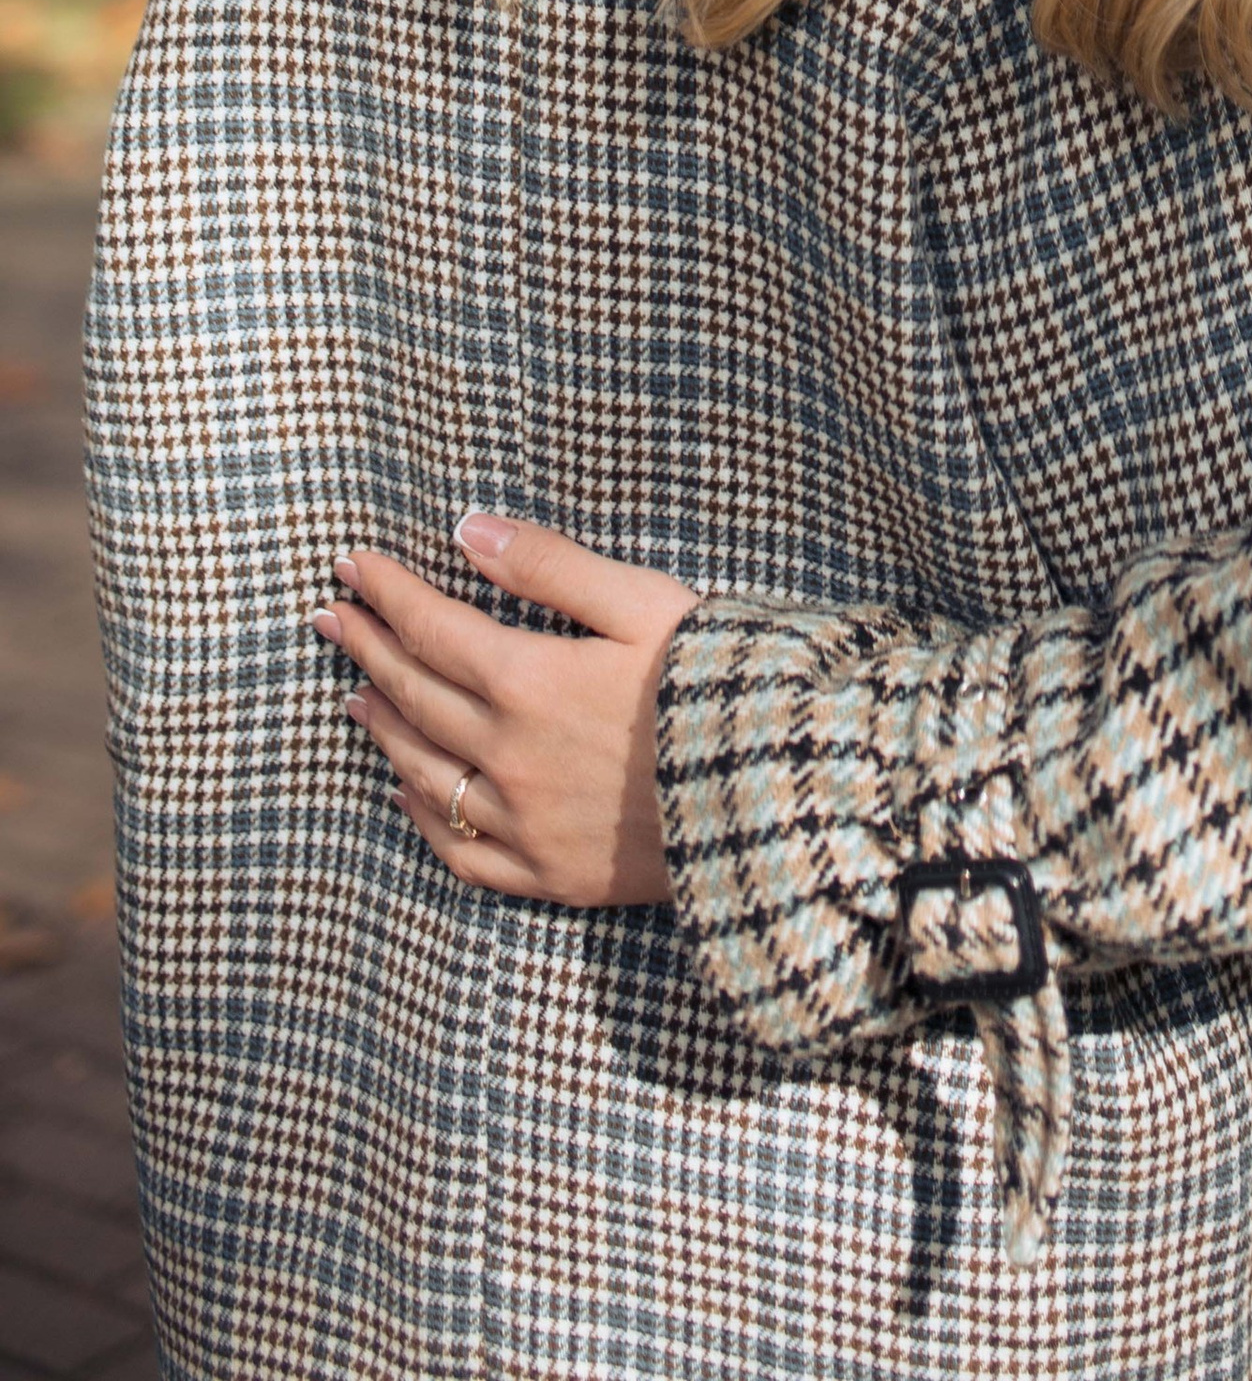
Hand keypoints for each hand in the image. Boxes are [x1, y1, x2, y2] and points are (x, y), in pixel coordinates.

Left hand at [312, 516, 697, 904]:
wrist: (768, 794)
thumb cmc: (712, 681)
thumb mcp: (640, 601)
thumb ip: (549, 566)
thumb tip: (465, 530)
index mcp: (528, 681)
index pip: (431, 628)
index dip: (386, 593)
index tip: (350, 566)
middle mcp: (507, 755)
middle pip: (414, 694)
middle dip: (367, 647)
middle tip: (331, 616)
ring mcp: (521, 822)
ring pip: (422, 772)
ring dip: (383, 726)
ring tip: (356, 696)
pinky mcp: (546, 873)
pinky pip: (458, 849)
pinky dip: (420, 816)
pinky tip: (404, 794)